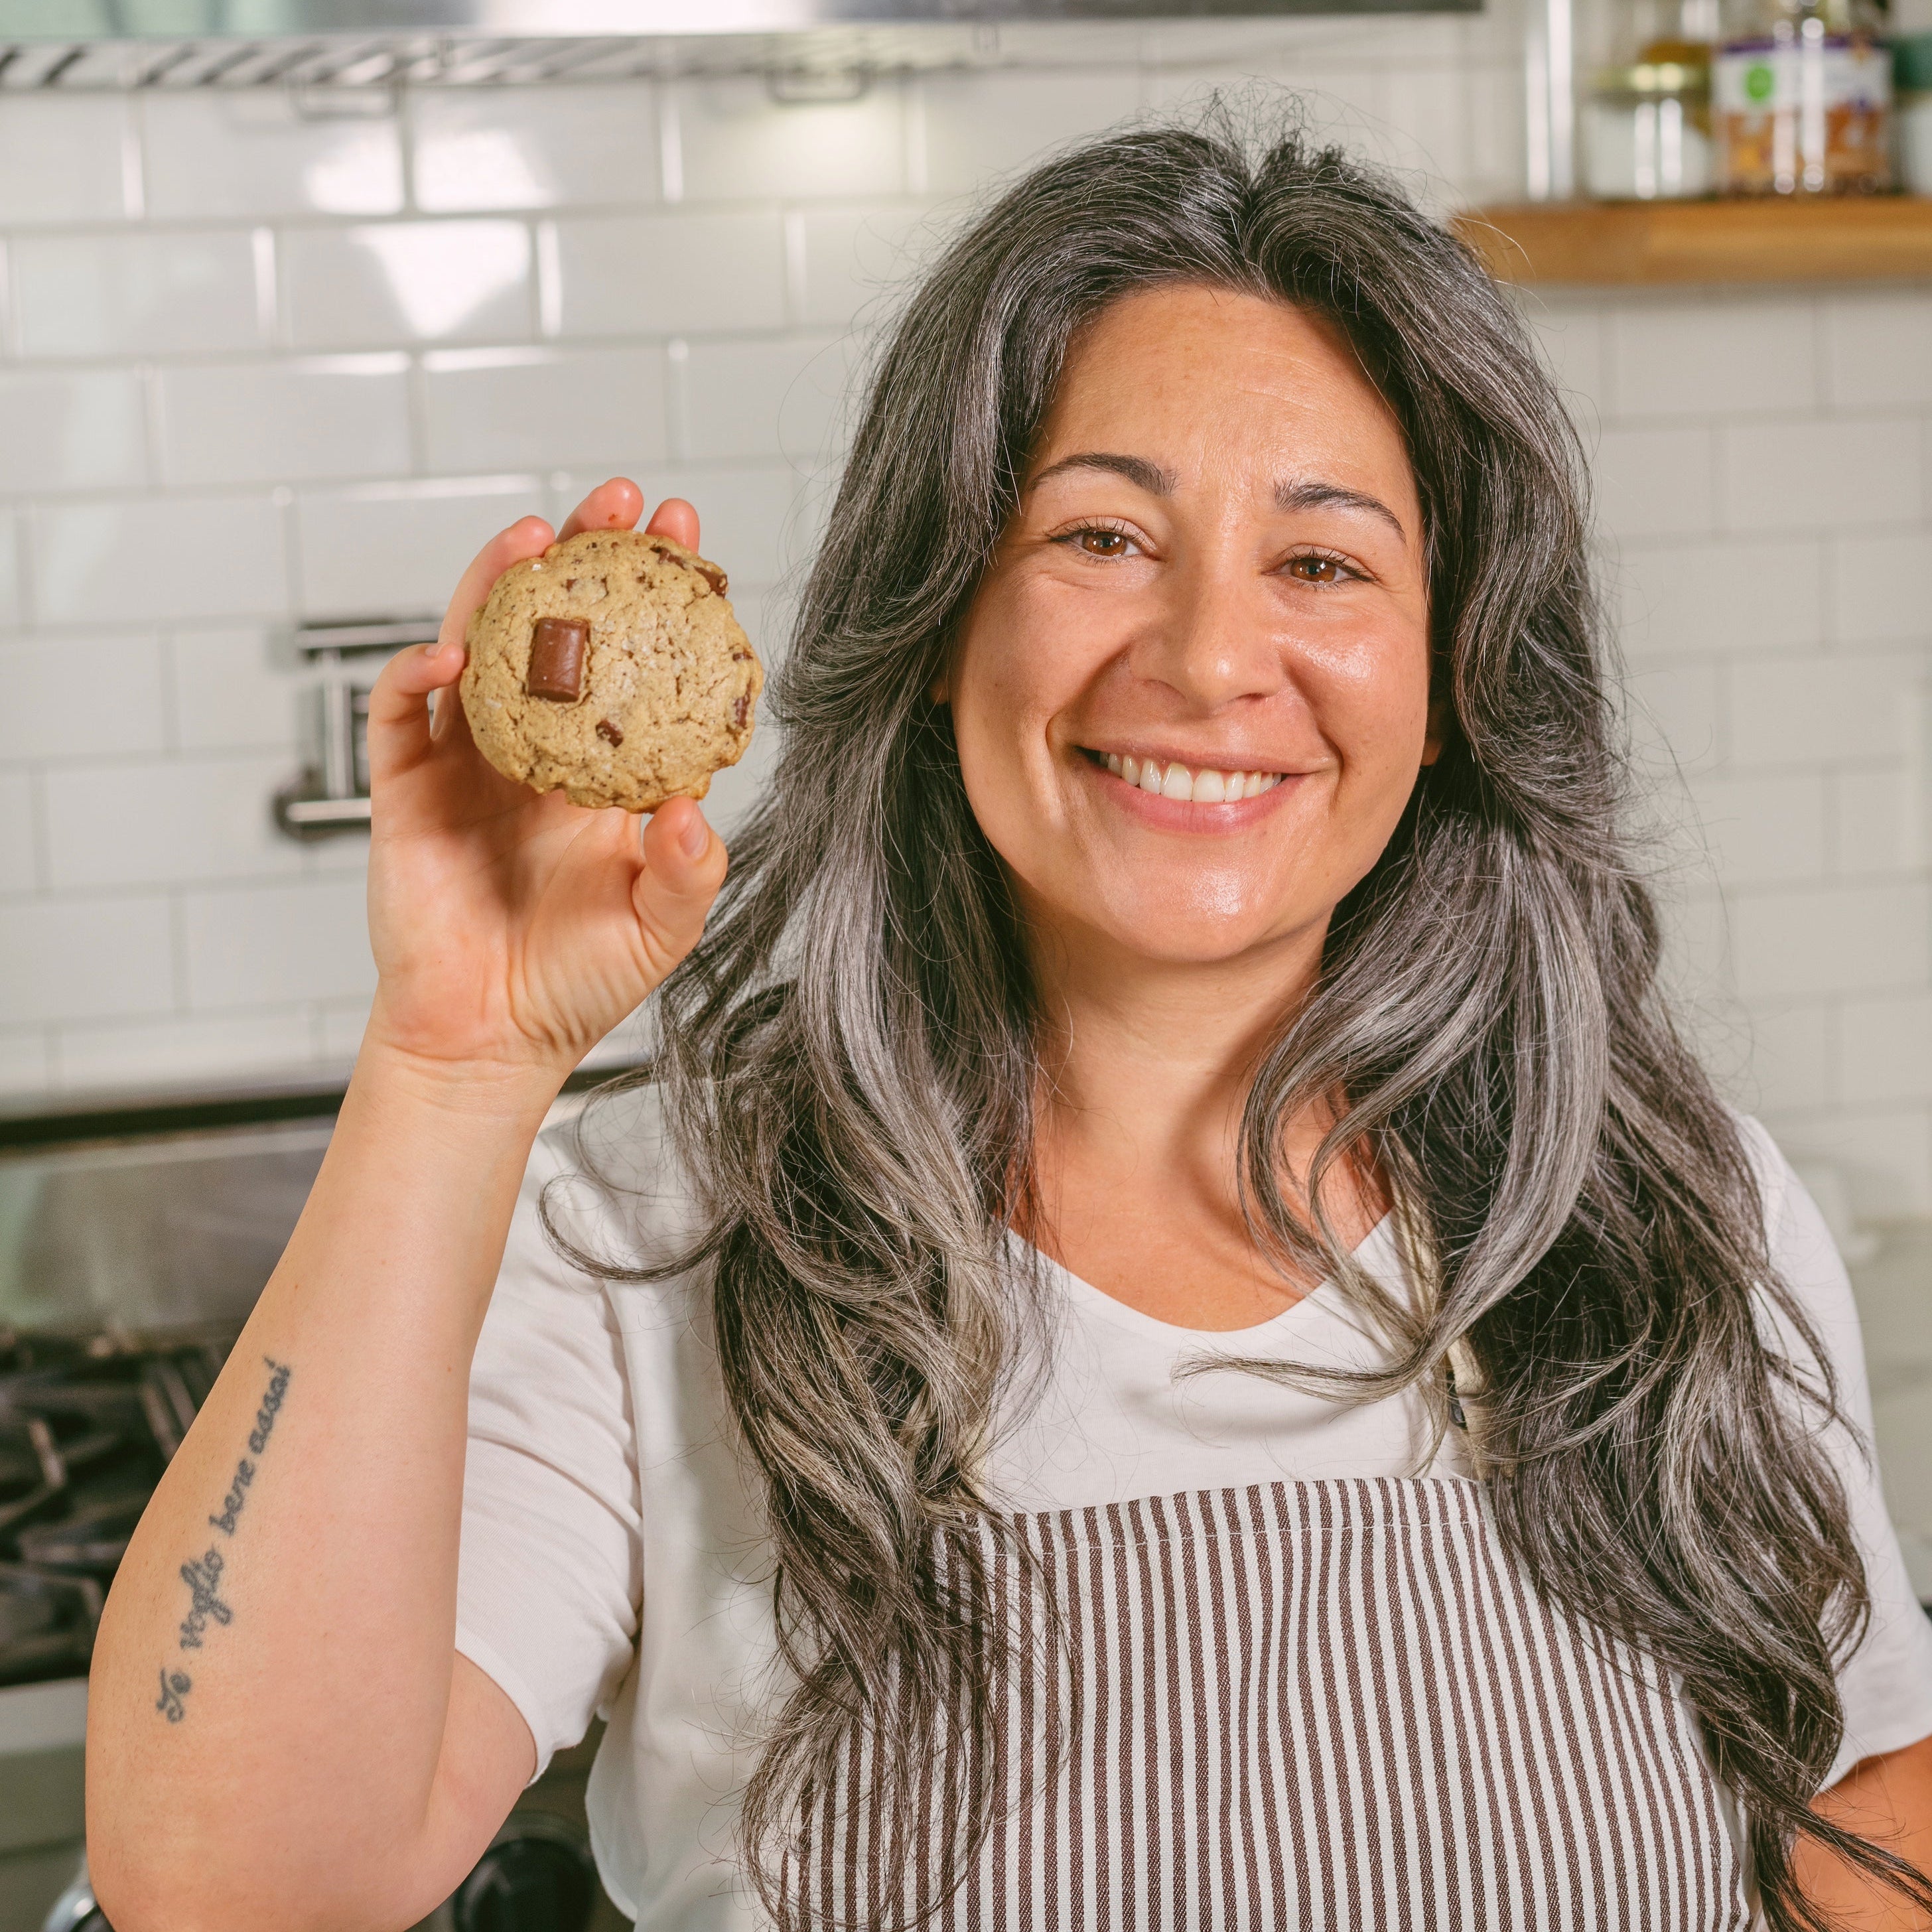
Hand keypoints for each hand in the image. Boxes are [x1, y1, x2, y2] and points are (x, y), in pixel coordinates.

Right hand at [358, 480, 727, 1092]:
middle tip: (621, 501)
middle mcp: (535, 749)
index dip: (657, 602)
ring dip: (498, 585)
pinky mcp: (404, 788)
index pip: (633, 664)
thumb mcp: (660, 927)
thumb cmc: (578, 982)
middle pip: (554, 630)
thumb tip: (691, 806)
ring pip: (475, 647)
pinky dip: (413, 675)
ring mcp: (466, 761)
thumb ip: (687, 869)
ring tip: (537, 535)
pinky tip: (445, 651)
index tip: (689, 543)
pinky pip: (398, 715)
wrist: (491, 1039)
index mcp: (602, 770)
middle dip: (585, 559)